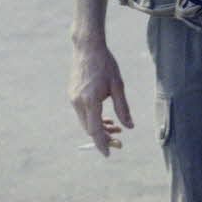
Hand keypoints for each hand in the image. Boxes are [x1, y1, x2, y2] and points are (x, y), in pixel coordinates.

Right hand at [69, 42, 132, 156]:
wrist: (87, 48)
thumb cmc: (106, 64)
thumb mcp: (118, 85)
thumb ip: (123, 108)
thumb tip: (130, 127)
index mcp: (90, 101)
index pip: (95, 130)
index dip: (102, 143)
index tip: (109, 154)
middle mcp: (78, 102)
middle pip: (89, 128)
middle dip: (103, 137)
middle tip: (119, 141)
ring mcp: (73, 98)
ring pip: (85, 121)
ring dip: (99, 127)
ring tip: (116, 127)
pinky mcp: (72, 94)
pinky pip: (82, 113)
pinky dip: (93, 118)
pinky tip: (106, 117)